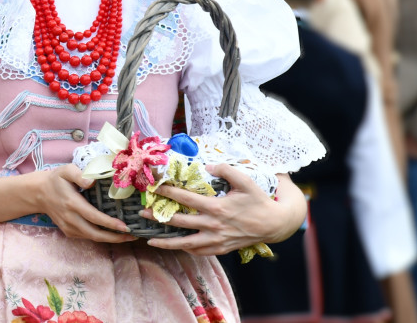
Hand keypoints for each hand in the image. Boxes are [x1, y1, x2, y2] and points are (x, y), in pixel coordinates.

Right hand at [30, 164, 137, 243]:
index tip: (125, 226)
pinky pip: (86, 236)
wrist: (39, 193)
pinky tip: (112, 233)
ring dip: (110, 239)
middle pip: (94, 233)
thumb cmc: (56, 179)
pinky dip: (100, 237)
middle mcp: (70, 218)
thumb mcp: (66, 170)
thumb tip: (92, 182)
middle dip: (114, 237)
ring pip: (91, 237)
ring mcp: (68, 227)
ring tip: (127, 236)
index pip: (94, 217)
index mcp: (72, 203)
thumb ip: (78, 174)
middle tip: (132, 235)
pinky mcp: (68, 231)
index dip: (110, 224)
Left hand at [143, 165, 304, 255]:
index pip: (186, 199)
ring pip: (186, 244)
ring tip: (149, 241)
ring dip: (166, 243)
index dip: (168, 192)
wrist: (274, 224)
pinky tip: (175, 247)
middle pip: (179, 223)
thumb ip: (226, 170)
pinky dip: (186, 250)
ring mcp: (216, 240)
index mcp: (217, 208)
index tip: (154, 187)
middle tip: (142, 213)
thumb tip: (208, 165)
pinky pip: (199, 252)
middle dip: (158, 218)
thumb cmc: (259, 200)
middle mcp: (213, 226)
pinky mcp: (221, 249)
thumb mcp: (246, 180)